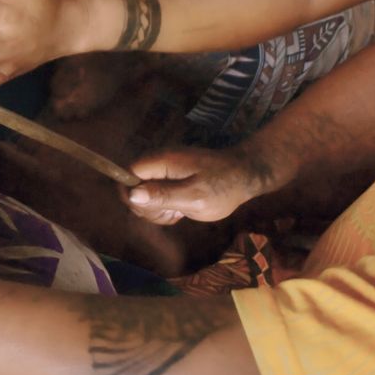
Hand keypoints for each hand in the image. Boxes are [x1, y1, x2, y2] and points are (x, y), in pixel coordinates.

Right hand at [126, 146, 277, 224]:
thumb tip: (131, 195)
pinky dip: (163, 206)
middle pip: (132, 185)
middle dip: (146, 205)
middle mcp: (158, 163)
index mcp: (161, 162)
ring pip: (142, 193)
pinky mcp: (170, 178)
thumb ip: (163, 196)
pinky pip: (154, 195)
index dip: (131, 193)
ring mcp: (164, 170)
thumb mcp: (195, 197)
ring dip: (155, 209)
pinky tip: (180, 210)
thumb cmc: (224, 186)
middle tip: (171, 212)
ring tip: (178, 212)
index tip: (150, 209)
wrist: (246, 175)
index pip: (127, 174)